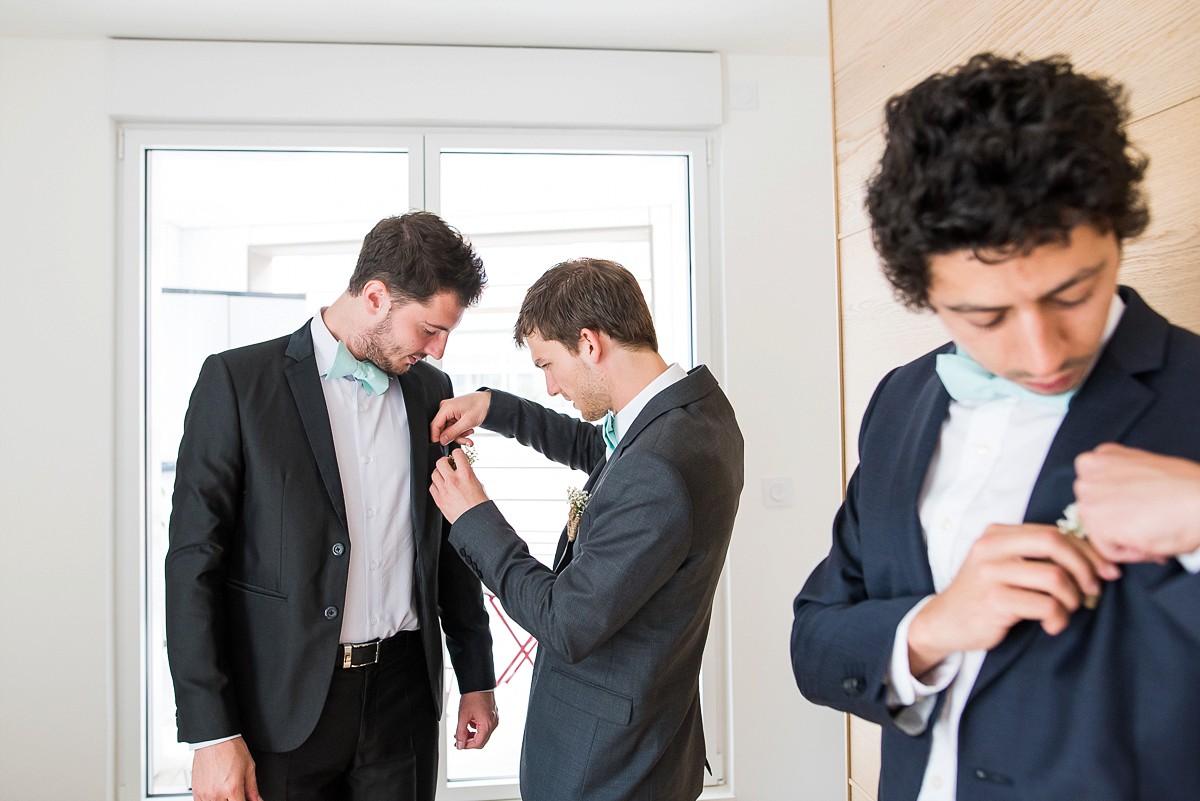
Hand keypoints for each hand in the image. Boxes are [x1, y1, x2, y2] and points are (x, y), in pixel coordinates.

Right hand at [190, 737, 261, 800]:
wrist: (215, 738)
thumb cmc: (231, 749)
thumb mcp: (249, 767)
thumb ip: (253, 788)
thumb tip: (257, 800)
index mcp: (232, 788)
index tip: (246, 799)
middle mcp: (217, 794)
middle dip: (234, 799)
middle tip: (237, 793)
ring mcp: (204, 794)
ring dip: (222, 800)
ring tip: (226, 792)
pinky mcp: (196, 791)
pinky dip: (210, 800)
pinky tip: (216, 794)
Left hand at [430, 448, 489, 523]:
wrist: (474, 521)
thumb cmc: (479, 506)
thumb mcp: (478, 485)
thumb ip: (468, 475)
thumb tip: (462, 470)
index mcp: (466, 475)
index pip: (457, 454)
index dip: (457, 454)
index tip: (457, 456)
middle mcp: (453, 480)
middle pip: (441, 462)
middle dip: (444, 462)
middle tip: (447, 464)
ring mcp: (444, 490)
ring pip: (434, 473)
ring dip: (439, 473)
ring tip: (444, 476)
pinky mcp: (439, 499)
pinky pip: (432, 487)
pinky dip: (436, 485)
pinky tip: (441, 487)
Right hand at [431, 391, 491, 446]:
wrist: (489, 402)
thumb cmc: (480, 407)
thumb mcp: (467, 422)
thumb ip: (453, 432)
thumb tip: (442, 441)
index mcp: (446, 407)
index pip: (435, 425)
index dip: (436, 437)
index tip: (441, 446)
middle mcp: (445, 409)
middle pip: (443, 429)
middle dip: (454, 437)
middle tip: (466, 441)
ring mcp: (449, 412)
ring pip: (449, 430)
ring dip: (460, 435)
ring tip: (470, 433)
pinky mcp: (453, 415)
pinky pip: (453, 427)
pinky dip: (461, 431)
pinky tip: (469, 430)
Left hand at [455, 690, 498, 749]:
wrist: (478, 684)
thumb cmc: (472, 696)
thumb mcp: (463, 716)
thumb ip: (460, 733)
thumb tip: (460, 744)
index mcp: (487, 725)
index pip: (478, 743)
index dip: (467, 746)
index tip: (459, 744)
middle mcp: (493, 723)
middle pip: (481, 740)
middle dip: (469, 740)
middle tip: (459, 738)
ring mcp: (494, 719)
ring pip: (483, 734)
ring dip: (473, 734)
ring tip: (463, 730)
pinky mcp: (493, 715)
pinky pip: (486, 727)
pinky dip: (477, 728)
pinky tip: (469, 723)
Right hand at [907, 523, 1118, 675]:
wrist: (946, 621)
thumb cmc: (986, 593)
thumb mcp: (1004, 564)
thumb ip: (1035, 555)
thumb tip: (1093, 558)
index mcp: (998, 533)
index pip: (1053, 531)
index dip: (1087, 550)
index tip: (1105, 569)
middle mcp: (991, 547)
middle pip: (1054, 543)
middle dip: (1085, 567)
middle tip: (1094, 589)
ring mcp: (990, 573)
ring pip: (1054, 577)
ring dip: (1073, 598)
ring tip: (1068, 610)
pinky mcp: (993, 600)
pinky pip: (1044, 605)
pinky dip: (1058, 618)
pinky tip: (1052, 624)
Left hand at [1074, 443, 1199, 562]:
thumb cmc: (1186, 487)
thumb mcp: (1144, 469)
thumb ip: (1122, 481)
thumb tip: (1118, 505)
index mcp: (1101, 458)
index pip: (1097, 494)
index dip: (1124, 508)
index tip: (1145, 509)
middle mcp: (1088, 473)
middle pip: (1096, 513)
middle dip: (1121, 524)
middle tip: (1152, 523)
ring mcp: (1090, 496)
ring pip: (1100, 532)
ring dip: (1126, 539)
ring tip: (1154, 529)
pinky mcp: (1097, 520)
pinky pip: (1108, 550)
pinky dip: (1131, 553)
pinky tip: (1150, 539)